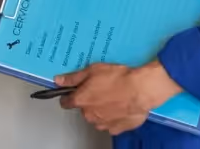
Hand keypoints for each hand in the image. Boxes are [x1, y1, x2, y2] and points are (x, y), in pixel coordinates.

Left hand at [55, 61, 182, 135]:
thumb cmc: (118, 78)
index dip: (69, 95)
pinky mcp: (117, 128)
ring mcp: (103, 124)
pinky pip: (111, 123)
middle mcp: (89, 115)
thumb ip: (73, 78)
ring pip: (97, 117)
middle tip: (101, 88)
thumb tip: (58, 80)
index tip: (74, 91)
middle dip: (90, 101)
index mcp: (81, 101)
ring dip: (102, 109)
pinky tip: (121, 106)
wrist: (140, 90)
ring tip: (113, 96)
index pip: (65, 102)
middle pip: (84, 109)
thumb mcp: (92, 70)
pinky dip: (114, 116)